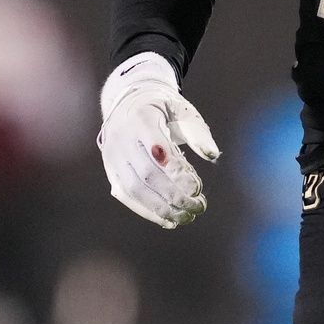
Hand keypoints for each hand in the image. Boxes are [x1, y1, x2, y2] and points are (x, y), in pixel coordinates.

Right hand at [97, 52, 219, 227]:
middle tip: (200, 206)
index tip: (198, 187)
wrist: (129, 103)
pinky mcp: (111, 171)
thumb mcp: (182, 110)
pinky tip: (170, 220)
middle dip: (175, 195)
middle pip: (147, 174)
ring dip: (163, 208)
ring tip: (188, 216)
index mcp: (141, 117)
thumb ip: (198, 131)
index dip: (178, 171)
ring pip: (135, 189)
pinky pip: (127, 196)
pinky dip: (148, 211)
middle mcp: (121, 138)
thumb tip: (212, 155)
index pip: (158, 149)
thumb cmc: (163, 109)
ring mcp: (112, 156)